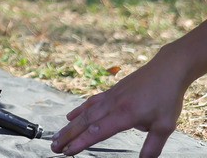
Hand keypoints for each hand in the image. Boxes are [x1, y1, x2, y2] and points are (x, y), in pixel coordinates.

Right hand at [50, 56, 186, 157]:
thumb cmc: (167, 98)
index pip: (97, 131)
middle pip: (85, 122)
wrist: (166, 70)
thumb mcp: (165, 126)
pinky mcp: (110, 92)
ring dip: (69, 126)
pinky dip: (78, 110)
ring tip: (57, 136)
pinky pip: (90, 102)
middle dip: (68, 136)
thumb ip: (152, 147)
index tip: (67, 151)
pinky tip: (70, 117)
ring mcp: (109, 97)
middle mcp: (112, 105)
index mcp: (125, 114)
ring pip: (84, 112)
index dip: (81, 142)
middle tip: (53, 147)